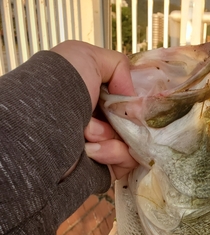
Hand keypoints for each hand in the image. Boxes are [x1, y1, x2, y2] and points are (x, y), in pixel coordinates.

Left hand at [51, 41, 137, 180]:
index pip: (129, 97)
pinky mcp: (106, 168)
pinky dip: (113, 153)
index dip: (134, 97)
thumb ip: (119, 66)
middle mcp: (99, 119)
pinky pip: (128, 160)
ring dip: (112, 134)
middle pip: (135, 119)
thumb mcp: (86, 57)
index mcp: (94, 94)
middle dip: (122, 116)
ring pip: (133, 140)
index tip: (131, 98)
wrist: (40, 131)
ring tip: (87, 132)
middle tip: (108, 115)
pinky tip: (91, 151)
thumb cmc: (59, 90)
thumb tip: (134, 97)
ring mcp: (103, 145)